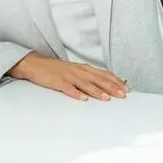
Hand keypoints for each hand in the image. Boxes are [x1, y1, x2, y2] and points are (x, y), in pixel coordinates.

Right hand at [7, 52, 128, 101]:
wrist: (36, 64)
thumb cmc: (58, 70)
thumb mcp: (76, 71)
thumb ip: (89, 77)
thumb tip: (104, 85)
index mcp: (84, 68)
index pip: (104, 74)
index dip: (115, 81)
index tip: (126, 88)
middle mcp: (78, 71)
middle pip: (98, 79)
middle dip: (111, 87)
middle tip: (122, 95)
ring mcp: (68, 76)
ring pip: (85, 84)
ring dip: (96, 91)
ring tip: (106, 98)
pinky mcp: (57, 82)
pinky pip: (68, 88)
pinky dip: (76, 93)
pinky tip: (83, 99)